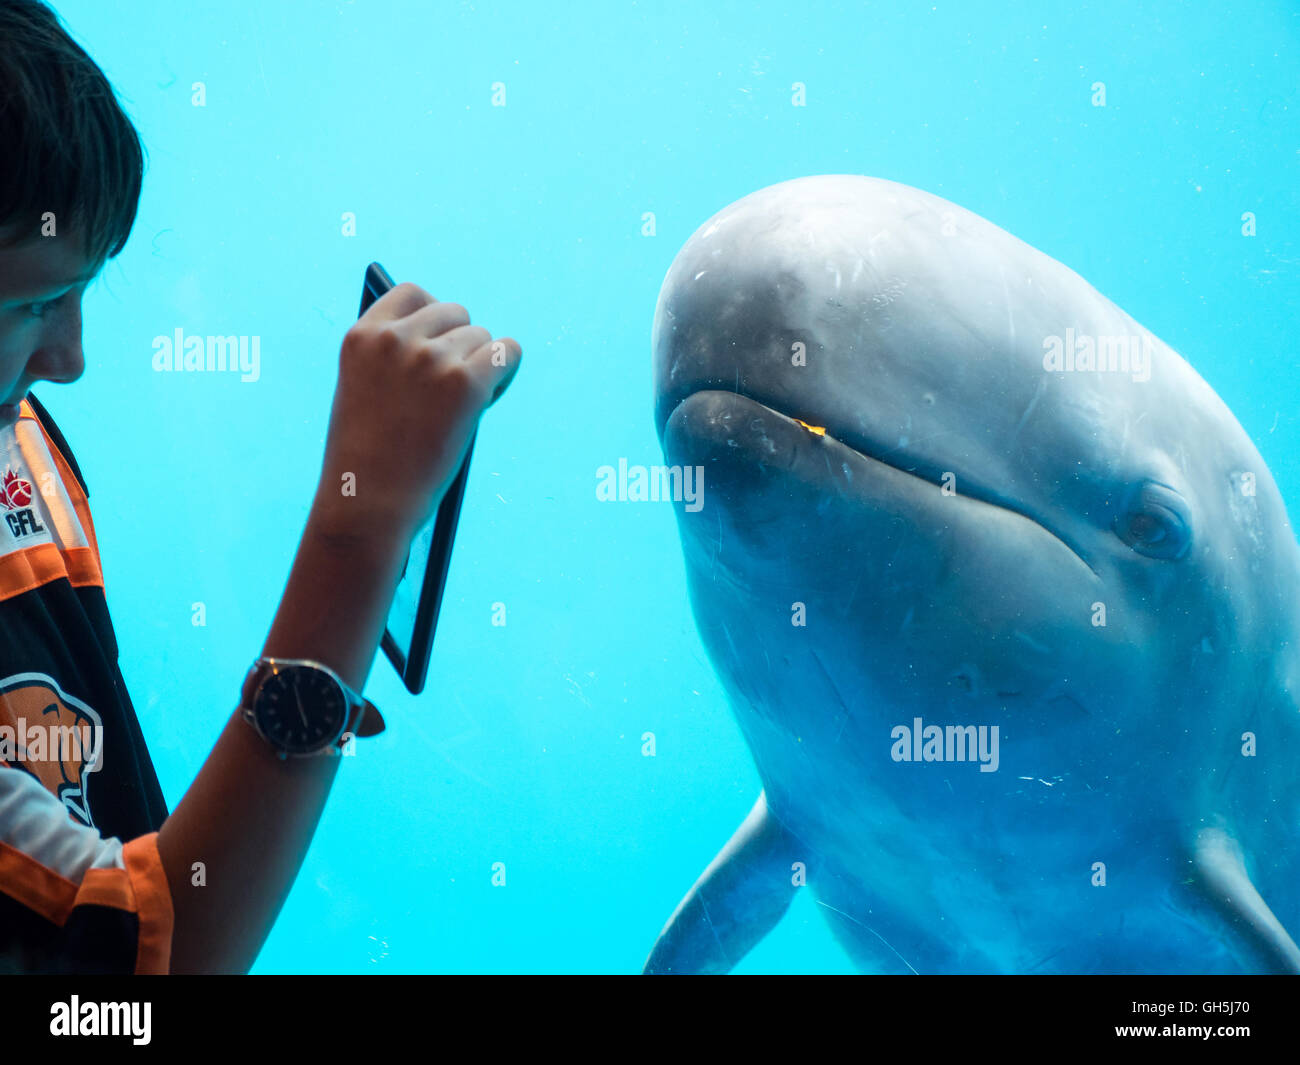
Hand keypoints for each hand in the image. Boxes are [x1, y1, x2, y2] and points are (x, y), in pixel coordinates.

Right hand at [314, 282, 520, 541]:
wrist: (368, 502)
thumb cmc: (366, 458)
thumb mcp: (363, 391)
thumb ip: (393, 356)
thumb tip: (447, 330)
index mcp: (362, 336)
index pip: (412, 293)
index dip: (434, 316)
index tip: (440, 337)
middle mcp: (395, 339)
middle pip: (455, 312)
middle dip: (460, 344)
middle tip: (453, 384)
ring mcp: (431, 359)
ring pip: (482, 337)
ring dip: (480, 366)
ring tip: (459, 406)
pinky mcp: (465, 384)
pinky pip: (508, 353)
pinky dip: (506, 371)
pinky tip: (490, 395)